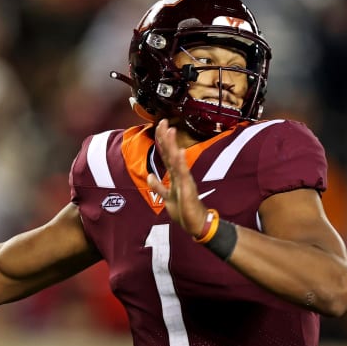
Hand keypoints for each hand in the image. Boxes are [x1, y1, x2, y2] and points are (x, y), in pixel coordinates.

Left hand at [146, 119, 208, 236]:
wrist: (196, 224)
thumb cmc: (184, 210)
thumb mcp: (167, 197)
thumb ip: (158, 186)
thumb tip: (150, 175)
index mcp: (174, 175)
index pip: (167, 154)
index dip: (163, 140)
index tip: (159, 125)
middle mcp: (179, 174)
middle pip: (171, 153)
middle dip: (166, 137)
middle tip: (163, 121)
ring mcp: (184, 180)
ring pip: (176, 160)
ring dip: (172, 145)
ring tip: (170, 130)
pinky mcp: (188, 189)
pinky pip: (183, 174)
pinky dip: (181, 163)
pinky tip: (179, 153)